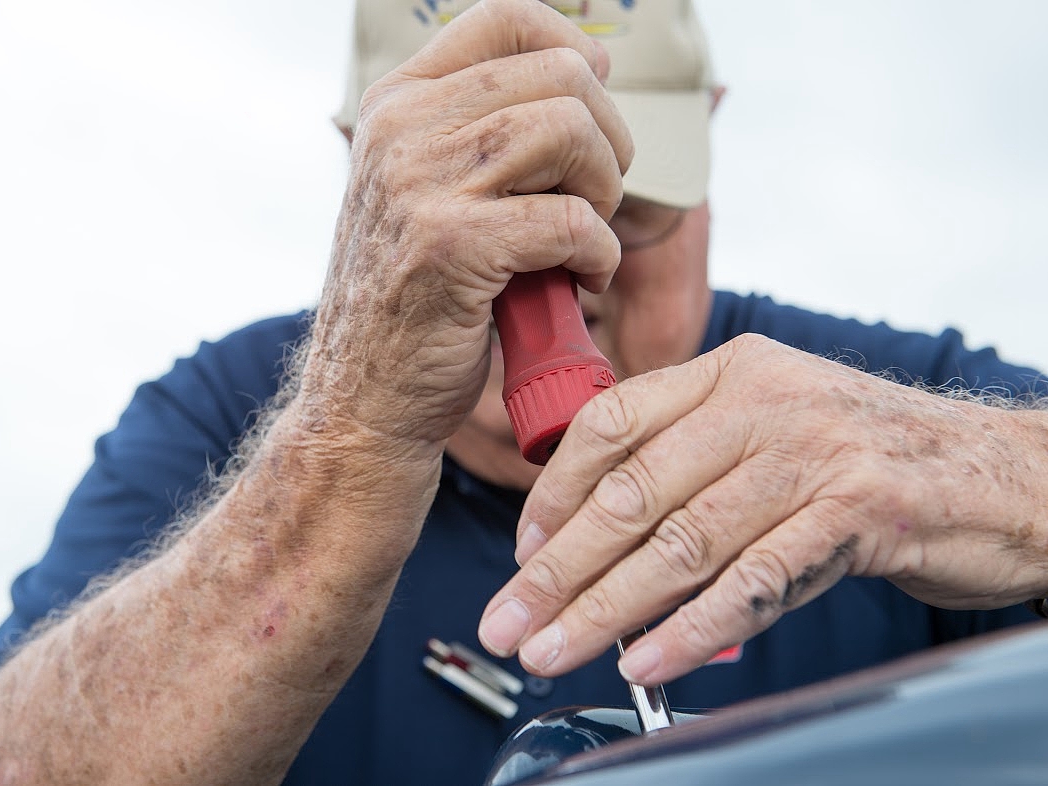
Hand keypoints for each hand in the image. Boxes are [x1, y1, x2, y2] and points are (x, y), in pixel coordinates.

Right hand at [303, 0, 633, 452]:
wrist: (364, 398)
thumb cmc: (413, 298)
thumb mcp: (423, 191)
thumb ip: (476, 131)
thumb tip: (586, 78)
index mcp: (396, 103)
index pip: (506, 18)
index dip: (575, 46)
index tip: (595, 100)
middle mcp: (401, 128)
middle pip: (562, 76)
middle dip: (607, 141)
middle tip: (592, 199)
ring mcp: (419, 182)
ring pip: (571, 133)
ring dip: (602, 194)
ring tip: (584, 239)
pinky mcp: (450, 245)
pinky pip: (571, 221)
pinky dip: (597, 256)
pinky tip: (579, 280)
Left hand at [478, 334, 1047, 685]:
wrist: (995, 475)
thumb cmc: (866, 457)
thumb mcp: (772, 427)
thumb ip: (692, 461)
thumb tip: (596, 539)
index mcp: (730, 372)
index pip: (612, 423)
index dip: (555, 490)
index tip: (522, 550)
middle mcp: (763, 402)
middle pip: (633, 493)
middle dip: (559, 567)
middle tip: (509, 621)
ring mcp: (811, 454)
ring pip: (682, 543)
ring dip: (606, 609)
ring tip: (555, 650)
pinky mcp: (856, 512)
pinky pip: (753, 580)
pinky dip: (692, 630)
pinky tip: (646, 661)